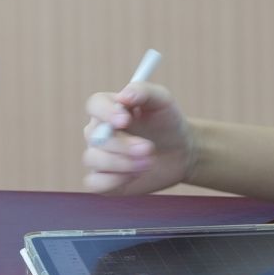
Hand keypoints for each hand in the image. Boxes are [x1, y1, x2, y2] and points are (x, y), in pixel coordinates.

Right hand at [81, 82, 195, 194]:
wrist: (181, 152)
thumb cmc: (167, 122)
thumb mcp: (162, 100)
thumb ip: (143, 91)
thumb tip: (124, 95)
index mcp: (108, 108)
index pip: (94, 105)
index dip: (106, 113)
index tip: (125, 120)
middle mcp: (98, 131)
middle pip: (95, 136)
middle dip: (123, 145)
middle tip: (148, 148)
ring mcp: (99, 156)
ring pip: (93, 159)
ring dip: (123, 163)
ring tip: (148, 162)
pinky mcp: (104, 180)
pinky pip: (94, 183)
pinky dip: (113, 181)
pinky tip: (134, 176)